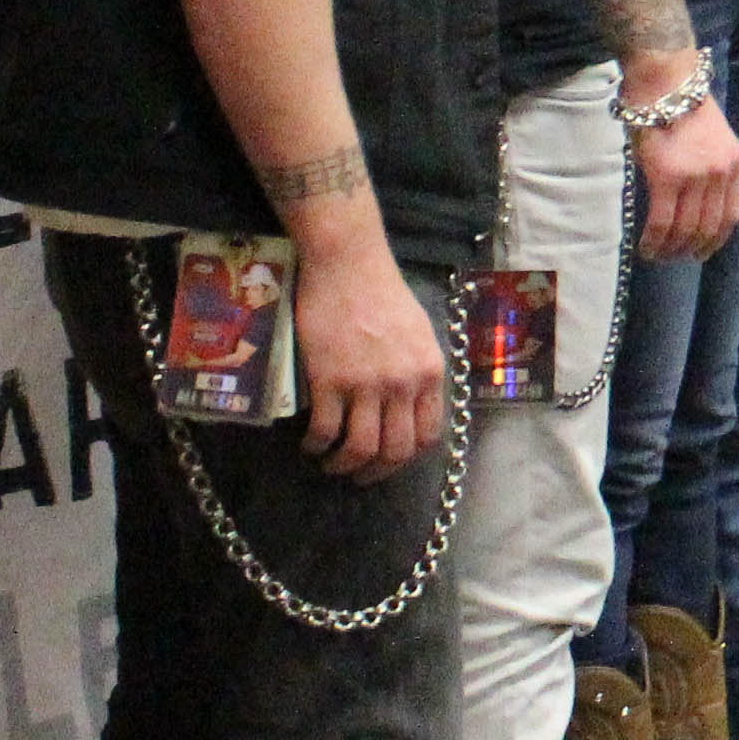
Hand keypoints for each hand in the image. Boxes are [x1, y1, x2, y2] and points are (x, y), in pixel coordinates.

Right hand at [295, 245, 447, 481]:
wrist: (348, 264)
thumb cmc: (381, 292)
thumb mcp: (418, 333)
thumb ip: (418, 371)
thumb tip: (410, 404)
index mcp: (429, 372)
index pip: (428, 435)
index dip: (408, 458)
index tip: (390, 462)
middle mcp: (402, 383)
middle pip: (395, 451)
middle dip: (376, 473)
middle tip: (358, 475)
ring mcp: (366, 383)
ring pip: (360, 449)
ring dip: (343, 467)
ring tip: (330, 465)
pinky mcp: (329, 380)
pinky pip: (324, 430)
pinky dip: (315, 446)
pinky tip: (309, 445)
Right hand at [630, 69, 738, 261]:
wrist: (665, 81)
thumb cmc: (680, 105)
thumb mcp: (711, 139)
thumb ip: (709, 168)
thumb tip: (694, 203)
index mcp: (734, 164)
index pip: (730, 216)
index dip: (715, 240)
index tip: (701, 253)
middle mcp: (720, 174)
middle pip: (708, 227)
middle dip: (691, 250)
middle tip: (674, 259)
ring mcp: (696, 177)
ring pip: (685, 229)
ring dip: (670, 250)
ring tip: (658, 256)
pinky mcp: (667, 178)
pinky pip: (662, 222)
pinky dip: (654, 241)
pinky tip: (646, 248)